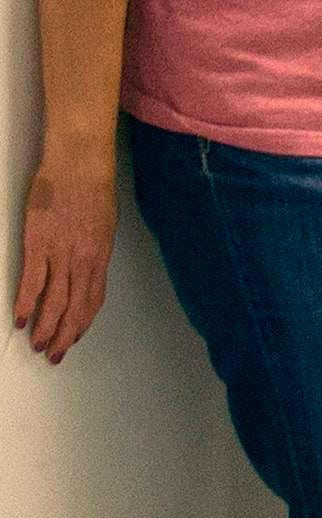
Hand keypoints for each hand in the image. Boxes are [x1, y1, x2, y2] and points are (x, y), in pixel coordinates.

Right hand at [14, 147, 117, 363]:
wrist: (80, 163)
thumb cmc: (92, 187)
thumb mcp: (104, 223)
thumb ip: (94, 249)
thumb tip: (88, 268)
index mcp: (100, 256)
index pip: (94, 299)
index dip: (83, 322)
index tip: (75, 337)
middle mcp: (84, 260)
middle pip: (75, 307)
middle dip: (65, 335)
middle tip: (55, 354)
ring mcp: (61, 253)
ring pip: (55, 301)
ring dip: (47, 327)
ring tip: (39, 345)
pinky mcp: (38, 243)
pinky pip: (33, 281)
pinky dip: (28, 303)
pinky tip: (22, 319)